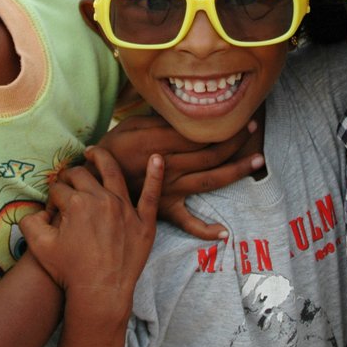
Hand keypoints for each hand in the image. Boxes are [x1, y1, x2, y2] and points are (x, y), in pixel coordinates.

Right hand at [22, 147, 162, 321]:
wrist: (100, 294)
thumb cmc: (69, 271)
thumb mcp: (38, 246)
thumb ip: (29, 221)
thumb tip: (35, 209)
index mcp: (76, 203)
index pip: (59, 189)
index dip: (51, 196)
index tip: (52, 206)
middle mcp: (101, 199)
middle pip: (82, 175)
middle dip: (69, 175)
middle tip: (66, 181)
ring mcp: (125, 208)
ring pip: (112, 173)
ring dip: (102, 158)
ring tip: (94, 152)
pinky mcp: (144, 221)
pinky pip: (152, 194)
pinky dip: (155, 174)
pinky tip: (157, 157)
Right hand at [98, 114, 262, 239]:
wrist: (88, 181)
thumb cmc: (110, 149)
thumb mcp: (130, 125)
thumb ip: (158, 120)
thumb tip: (184, 113)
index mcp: (159, 142)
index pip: (199, 132)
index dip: (221, 124)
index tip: (237, 113)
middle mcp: (169, 166)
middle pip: (210, 153)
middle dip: (235, 140)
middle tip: (253, 128)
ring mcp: (168, 190)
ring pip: (209, 179)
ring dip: (236, 170)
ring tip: (257, 160)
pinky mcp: (163, 209)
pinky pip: (186, 222)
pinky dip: (205, 230)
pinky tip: (223, 234)